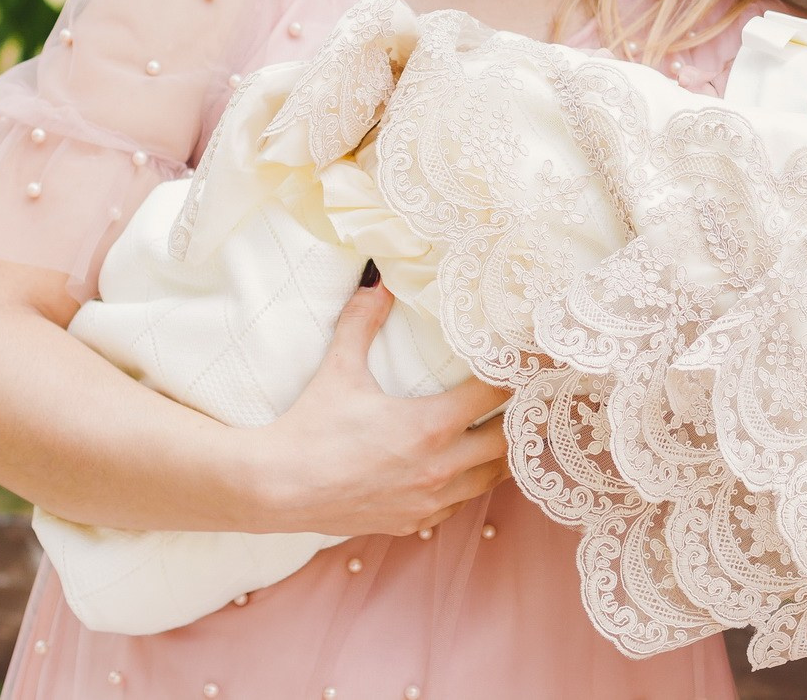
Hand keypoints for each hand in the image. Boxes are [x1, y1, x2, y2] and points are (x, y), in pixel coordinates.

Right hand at [237, 282, 511, 537]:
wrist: (276, 488)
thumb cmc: (310, 428)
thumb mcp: (340, 368)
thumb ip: (363, 321)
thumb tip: (379, 283)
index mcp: (431, 425)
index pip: (495, 396)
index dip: (515, 377)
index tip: (528, 365)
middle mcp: (440, 467)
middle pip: (507, 442)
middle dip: (521, 420)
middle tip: (530, 401)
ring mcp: (429, 500)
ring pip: (490, 479)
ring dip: (499, 456)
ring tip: (505, 434)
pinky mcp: (412, 522)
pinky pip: (458, 504)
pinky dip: (468, 484)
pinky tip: (461, 469)